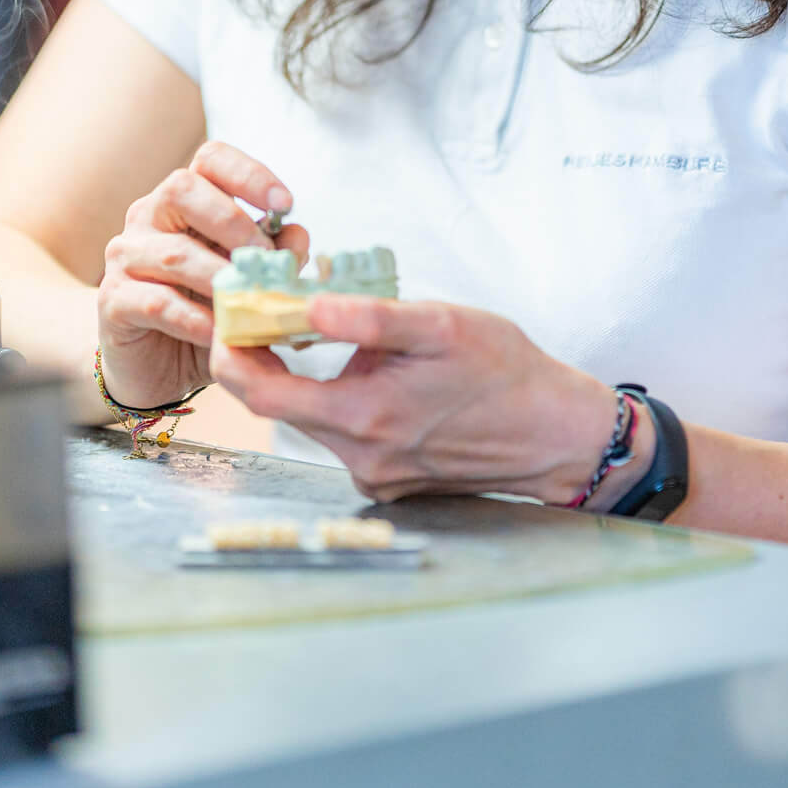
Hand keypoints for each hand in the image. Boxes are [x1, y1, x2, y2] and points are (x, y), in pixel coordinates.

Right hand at [98, 141, 308, 410]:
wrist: (157, 366)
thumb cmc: (205, 310)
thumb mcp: (246, 280)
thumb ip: (272, 255)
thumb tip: (296, 235)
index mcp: (184, 199)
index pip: (211, 159)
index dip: (249, 174)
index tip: (285, 204)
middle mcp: (148, 216)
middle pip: (182, 188)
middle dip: (232, 221)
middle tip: (264, 257)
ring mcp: (125, 256)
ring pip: (173, 253)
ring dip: (219, 277)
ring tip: (249, 301)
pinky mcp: (112, 300)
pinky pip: (156, 303)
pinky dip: (194, 318)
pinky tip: (218, 332)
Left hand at [208, 293, 629, 506]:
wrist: (555, 432)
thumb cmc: (505, 371)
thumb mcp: (439, 324)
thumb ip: (370, 316)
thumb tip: (308, 303)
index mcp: (362, 416)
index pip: (257, 391)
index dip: (232, 348)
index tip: (233, 311)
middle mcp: (359, 457)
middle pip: (278, 407)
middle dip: (265, 356)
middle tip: (271, 310)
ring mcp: (374, 476)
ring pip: (313, 420)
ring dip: (308, 378)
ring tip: (324, 332)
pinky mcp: (390, 484)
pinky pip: (345, 437)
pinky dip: (343, 402)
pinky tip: (377, 376)